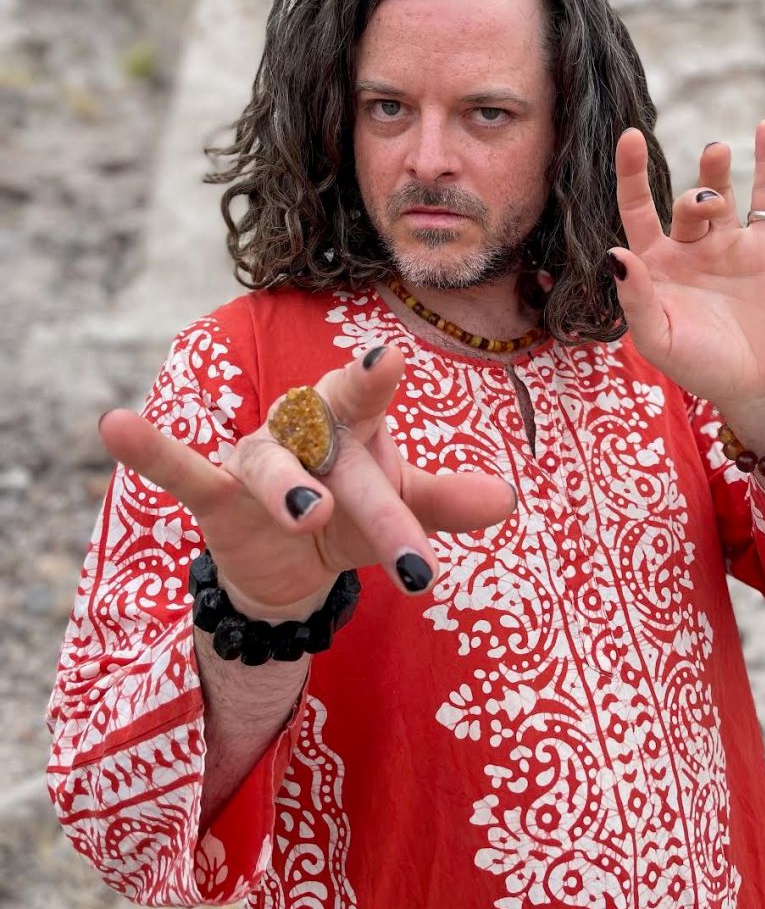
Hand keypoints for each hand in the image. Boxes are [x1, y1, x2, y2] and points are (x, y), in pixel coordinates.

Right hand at [99, 346, 515, 619]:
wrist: (295, 552)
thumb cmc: (355, 507)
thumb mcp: (398, 508)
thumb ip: (441, 502)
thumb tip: (506, 501)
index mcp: (353, 424)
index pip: (367, 399)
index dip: (374, 379)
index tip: (389, 356)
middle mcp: (305, 428)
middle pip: (333, 447)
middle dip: (369, 495)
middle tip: (405, 537)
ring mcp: (259, 457)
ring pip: (270, 465)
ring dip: (287, 487)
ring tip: (309, 513)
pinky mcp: (217, 494)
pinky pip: (182, 469)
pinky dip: (151, 450)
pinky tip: (114, 425)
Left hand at [607, 118, 764, 412]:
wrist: (761, 386)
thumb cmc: (702, 367)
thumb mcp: (660, 340)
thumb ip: (636, 299)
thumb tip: (615, 255)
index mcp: (655, 266)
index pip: (636, 210)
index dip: (630, 175)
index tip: (630, 138)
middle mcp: (688, 249)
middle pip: (682, 205)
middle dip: (690, 197)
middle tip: (702, 208)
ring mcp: (728, 245)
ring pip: (719, 195)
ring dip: (715, 171)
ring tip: (716, 153)